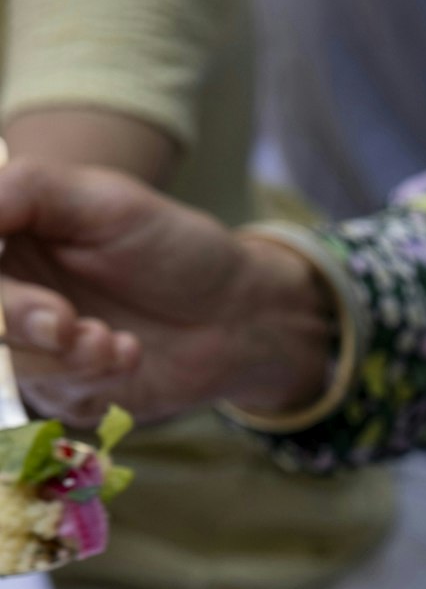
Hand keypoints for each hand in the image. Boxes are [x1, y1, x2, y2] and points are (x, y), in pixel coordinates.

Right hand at [0, 159, 330, 425]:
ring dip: (59, 357)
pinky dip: (88, 379)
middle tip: (60, 320)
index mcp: (7, 233)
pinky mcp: (70, 393)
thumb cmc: (173, 247)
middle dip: (11, 319)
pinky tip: (126, 353)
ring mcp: (38, 346)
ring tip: (111, 341)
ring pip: (11, 363)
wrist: (238, 317)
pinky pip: (54, 397)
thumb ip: (27, 191)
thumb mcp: (102, 200)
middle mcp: (13, 290)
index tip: (3, 269)